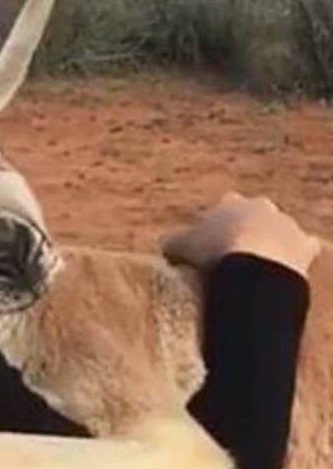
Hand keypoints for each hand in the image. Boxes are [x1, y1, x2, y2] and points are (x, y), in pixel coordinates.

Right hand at [162, 192, 320, 277]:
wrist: (255, 264)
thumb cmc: (215, 251)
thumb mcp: (181, 245)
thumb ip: (172, 241)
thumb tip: (162, 245)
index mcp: (231, 202)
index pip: (224, 203)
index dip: (217, 220)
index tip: (211, 236)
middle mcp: (261, 206)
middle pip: (254, 211)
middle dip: (247, 224)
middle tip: (235, 246)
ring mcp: (285, 224)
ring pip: (279, 228)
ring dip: (272, 240)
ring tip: (259, 262)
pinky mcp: (304, 244)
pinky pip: (305, 247)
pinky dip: (298, 253)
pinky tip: (286, 266)